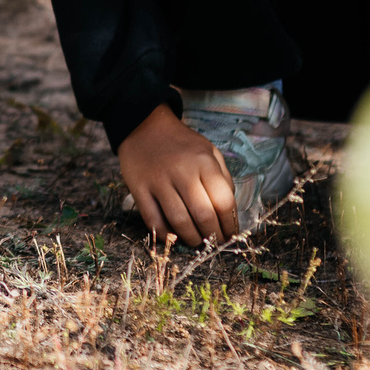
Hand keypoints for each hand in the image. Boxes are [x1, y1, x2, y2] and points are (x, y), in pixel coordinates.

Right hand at [118, 105, 238, 246]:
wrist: (144, 125)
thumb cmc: (182, 143)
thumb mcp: (209, 151)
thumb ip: (223, 178)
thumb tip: (229, 211)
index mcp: (204, 162)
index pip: (223, 202)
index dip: (230, 224)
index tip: (231, 235)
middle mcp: (183, 172)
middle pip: (203, 215)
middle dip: (213, 236)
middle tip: (215, 244)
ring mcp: (159, 181)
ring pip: (179, 221)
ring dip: (191, 239)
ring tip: (197, 243)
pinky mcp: (139, 188)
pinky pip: (153, 219)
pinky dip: (165, 234)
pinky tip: (173, 237)